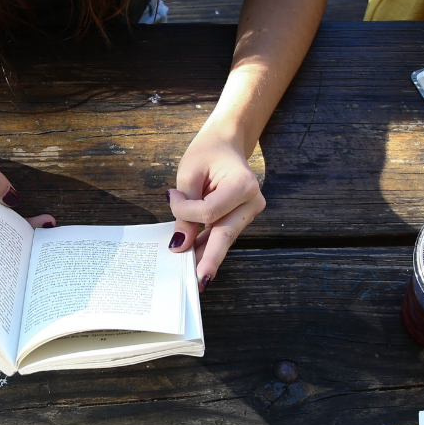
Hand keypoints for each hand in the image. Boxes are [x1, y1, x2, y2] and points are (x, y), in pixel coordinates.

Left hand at [167, 124, 265, 287]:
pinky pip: (223, 234)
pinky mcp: (242, 218)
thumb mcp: (189, 175)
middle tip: (198, 282)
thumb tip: (181, 245)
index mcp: (242, 185)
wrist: (226, 142)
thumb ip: (185, 209)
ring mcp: (250, 212)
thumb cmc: (207, 152)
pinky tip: (195, 260)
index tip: (171, 196)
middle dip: (208, 259)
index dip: (185, 211)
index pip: (209, 212)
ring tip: (190, 277)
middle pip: (225, 235)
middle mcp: (252, 202)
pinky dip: (208, 245)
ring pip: (223, 238)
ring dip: (205, 254)